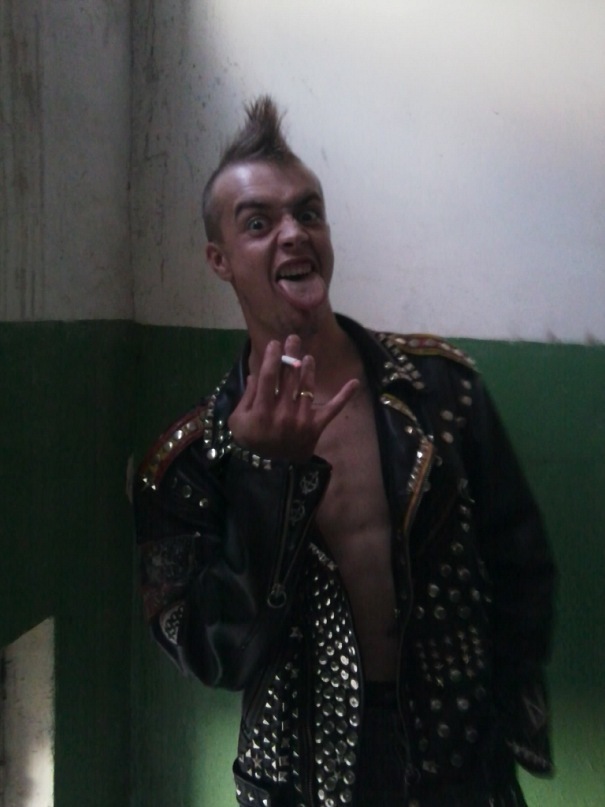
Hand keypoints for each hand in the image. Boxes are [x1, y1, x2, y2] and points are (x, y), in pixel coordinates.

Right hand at [228, 335, 359, 462]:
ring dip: (308, 369)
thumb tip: (255, 374)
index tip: (274, 344)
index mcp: (262, 410)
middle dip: (291, 355)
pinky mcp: (317, 426)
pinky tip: (355, 382)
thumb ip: (246, 397)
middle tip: (293, 339)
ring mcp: (302, 419)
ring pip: (307, 387)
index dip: (272, 358)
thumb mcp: (238, 421)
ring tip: (308, 357)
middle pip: (289, 377)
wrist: (270, 470)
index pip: (268, 377)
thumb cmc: (251, 441)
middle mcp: (283, 412)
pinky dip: (344, 396)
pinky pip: (333, 409)